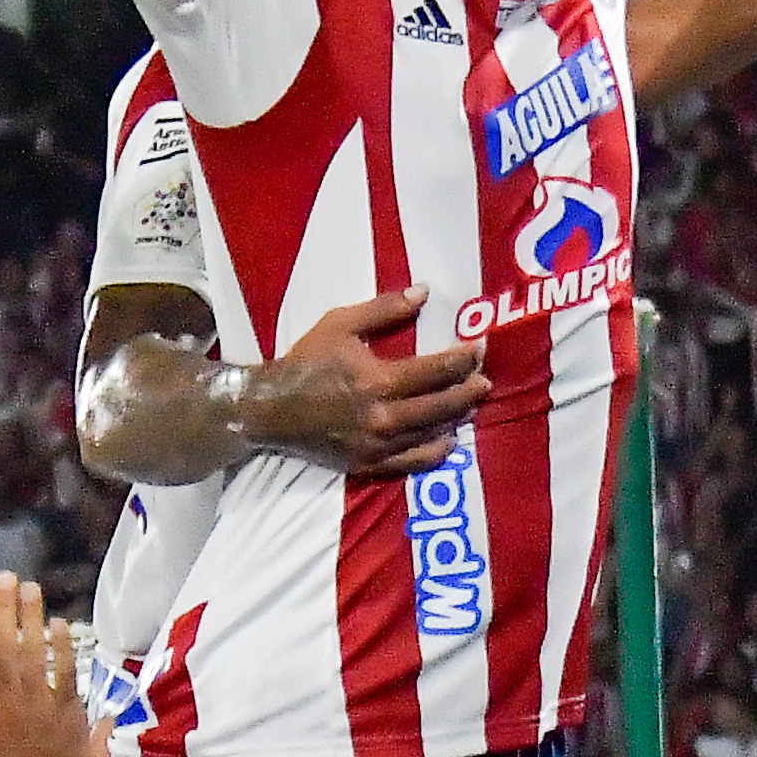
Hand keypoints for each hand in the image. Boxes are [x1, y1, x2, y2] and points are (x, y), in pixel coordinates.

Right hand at [0, 571, 111, 756]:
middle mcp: (10, 704)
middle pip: (4, 647)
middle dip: (4, 609)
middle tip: (7, 577)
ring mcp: (40, 708)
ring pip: (31, 656)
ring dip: (31, 620)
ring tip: (32, 588)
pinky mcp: (69, 716)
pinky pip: (65, 676)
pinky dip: (62, 650)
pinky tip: (59, 625)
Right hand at [239, 285, 471, 475]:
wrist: (270, 409)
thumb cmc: (305, 362)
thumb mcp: (340, 324)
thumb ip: (385, 309)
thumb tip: (424, 292)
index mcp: (379, 381)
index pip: (437, 371)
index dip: (464, 359)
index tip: (479, 349)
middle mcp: (384, 417)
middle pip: (443, 405)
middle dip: (469, 390)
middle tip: (485, 379)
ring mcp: (378, 445)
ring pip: (432, 434)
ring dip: (457, 418)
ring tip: (472, 404)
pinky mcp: (369, 464)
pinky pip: (412, 462)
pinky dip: (435, 452)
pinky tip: (449, 442)